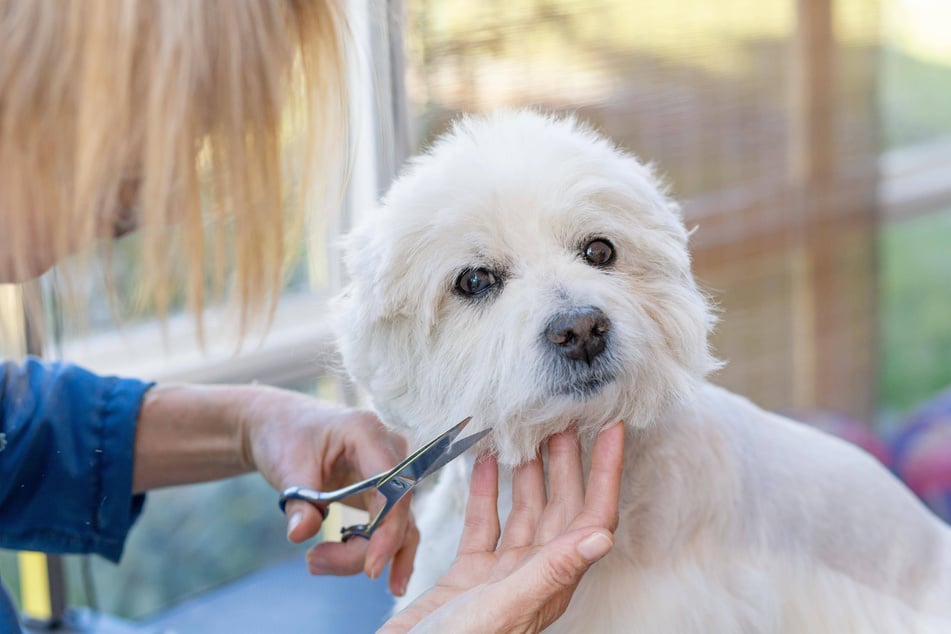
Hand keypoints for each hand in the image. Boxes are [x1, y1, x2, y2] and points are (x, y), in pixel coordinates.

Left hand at [238, 386, 418, 595]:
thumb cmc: (285, 437)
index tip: (371, 569)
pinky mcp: (384, 490)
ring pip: (399, 525)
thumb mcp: (286, 467)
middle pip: (397, 513)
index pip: (394, 489)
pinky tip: (393, 582)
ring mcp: (391, 471)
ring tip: (317, 563)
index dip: (388, 531)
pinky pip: (395, 525)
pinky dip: (388, 552)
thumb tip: (300, 533)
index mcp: (368, 434)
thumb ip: (298, 502)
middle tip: (312, 562)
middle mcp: (390, 450)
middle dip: (362, 549)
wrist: (281, 426)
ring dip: (366, 554)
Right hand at [380, 422, 624, 633]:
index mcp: (551, 582)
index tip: (614, 429)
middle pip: (561, 505)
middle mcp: (532, 575)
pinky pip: (483, 524)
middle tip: (568, 414)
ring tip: (529, 430)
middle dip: (568, 459)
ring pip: (524, 510)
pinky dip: (484, 492)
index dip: (606, 472)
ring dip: (528, 470)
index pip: (592, 516)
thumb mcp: (503, 607)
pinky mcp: (468, 575)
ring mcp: (500, 574)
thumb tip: (602, 537)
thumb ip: (550, 571)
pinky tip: (482, 463)